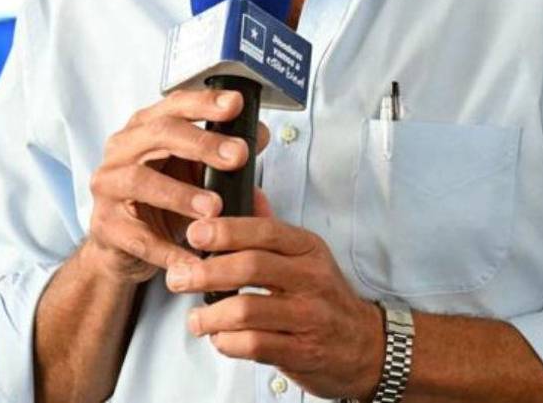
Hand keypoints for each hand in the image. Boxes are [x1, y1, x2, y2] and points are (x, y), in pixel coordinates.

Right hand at [84, 88, 270, 284]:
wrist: (124, 246)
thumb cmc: (161, 199)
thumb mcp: (194, 170)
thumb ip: (224, 153)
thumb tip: (259, 135)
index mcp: (145, 127)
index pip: (175, 105)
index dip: (205, 103)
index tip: (235, 105)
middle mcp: (122, 149)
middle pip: (159, 134)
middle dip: (202, 144)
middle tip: (237, 157)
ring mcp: (109, 186)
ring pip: (141, 180)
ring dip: (181, 194)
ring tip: (214, 208)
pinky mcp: (105, 225)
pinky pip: (138, 236)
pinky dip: (168, 249)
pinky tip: (194, 258)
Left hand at [165, 191, 384, 401]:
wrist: (364, 346)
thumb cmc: (326, 298)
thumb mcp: (306, 256)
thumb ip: (272, 228)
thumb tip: (249, 191)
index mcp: (307, 249)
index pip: (264, 231)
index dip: (226, 230)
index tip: (194, 233)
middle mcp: (311, 279)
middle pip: (251, 267)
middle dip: (206, 271)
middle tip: (178, 277)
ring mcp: (308, 317)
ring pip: (247, 310)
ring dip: (211, 315)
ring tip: (196, 318)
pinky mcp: (301, 351)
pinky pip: (254, 345)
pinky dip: (227, 342)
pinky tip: (220, 338)